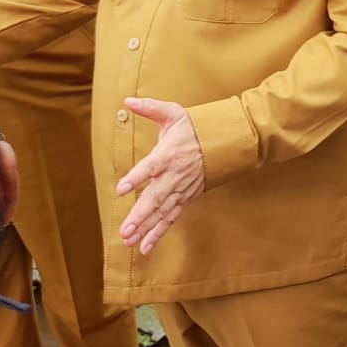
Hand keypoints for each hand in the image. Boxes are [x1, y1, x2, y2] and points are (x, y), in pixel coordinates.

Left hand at [116, 98, 205, 254]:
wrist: (225, 142)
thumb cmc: (195, 127)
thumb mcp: (174, 113)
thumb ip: (150, 108)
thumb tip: (128, 100)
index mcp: (169, 154)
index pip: (150, 167)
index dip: (136, 177)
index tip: (121, 188)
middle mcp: (174, 175)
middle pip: (155, 198)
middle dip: (139, 215)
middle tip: (124, 230)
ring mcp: (181, 189)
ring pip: (162, 212)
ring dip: (145, 228)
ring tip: (128, 241)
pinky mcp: (186, 198)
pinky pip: (171, 218)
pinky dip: (158, 233)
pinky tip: (144, 247)